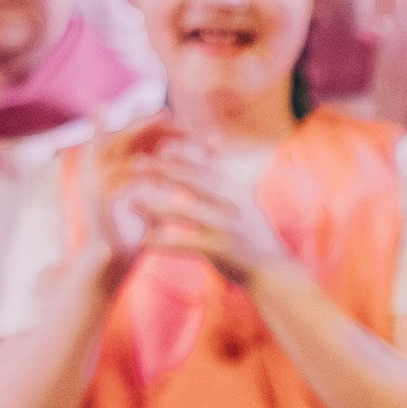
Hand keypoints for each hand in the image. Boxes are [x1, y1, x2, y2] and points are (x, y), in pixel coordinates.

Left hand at [127, 136, 286, 279]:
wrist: (274, 272)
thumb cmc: (252, 232)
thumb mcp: (243, 195)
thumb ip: (226, 169)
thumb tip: (212, 135)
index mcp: (237, 187)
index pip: (204, 163)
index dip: (177, 152)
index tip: (153, 144)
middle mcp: (234, 203)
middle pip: (192, 179)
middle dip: (162, 169)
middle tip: (135, 164)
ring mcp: (227, 226)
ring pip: (184, 210)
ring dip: (155, 205)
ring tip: (131, 201)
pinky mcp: (221, 250)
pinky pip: (184, 243)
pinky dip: (162, 241)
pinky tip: (143, 241)